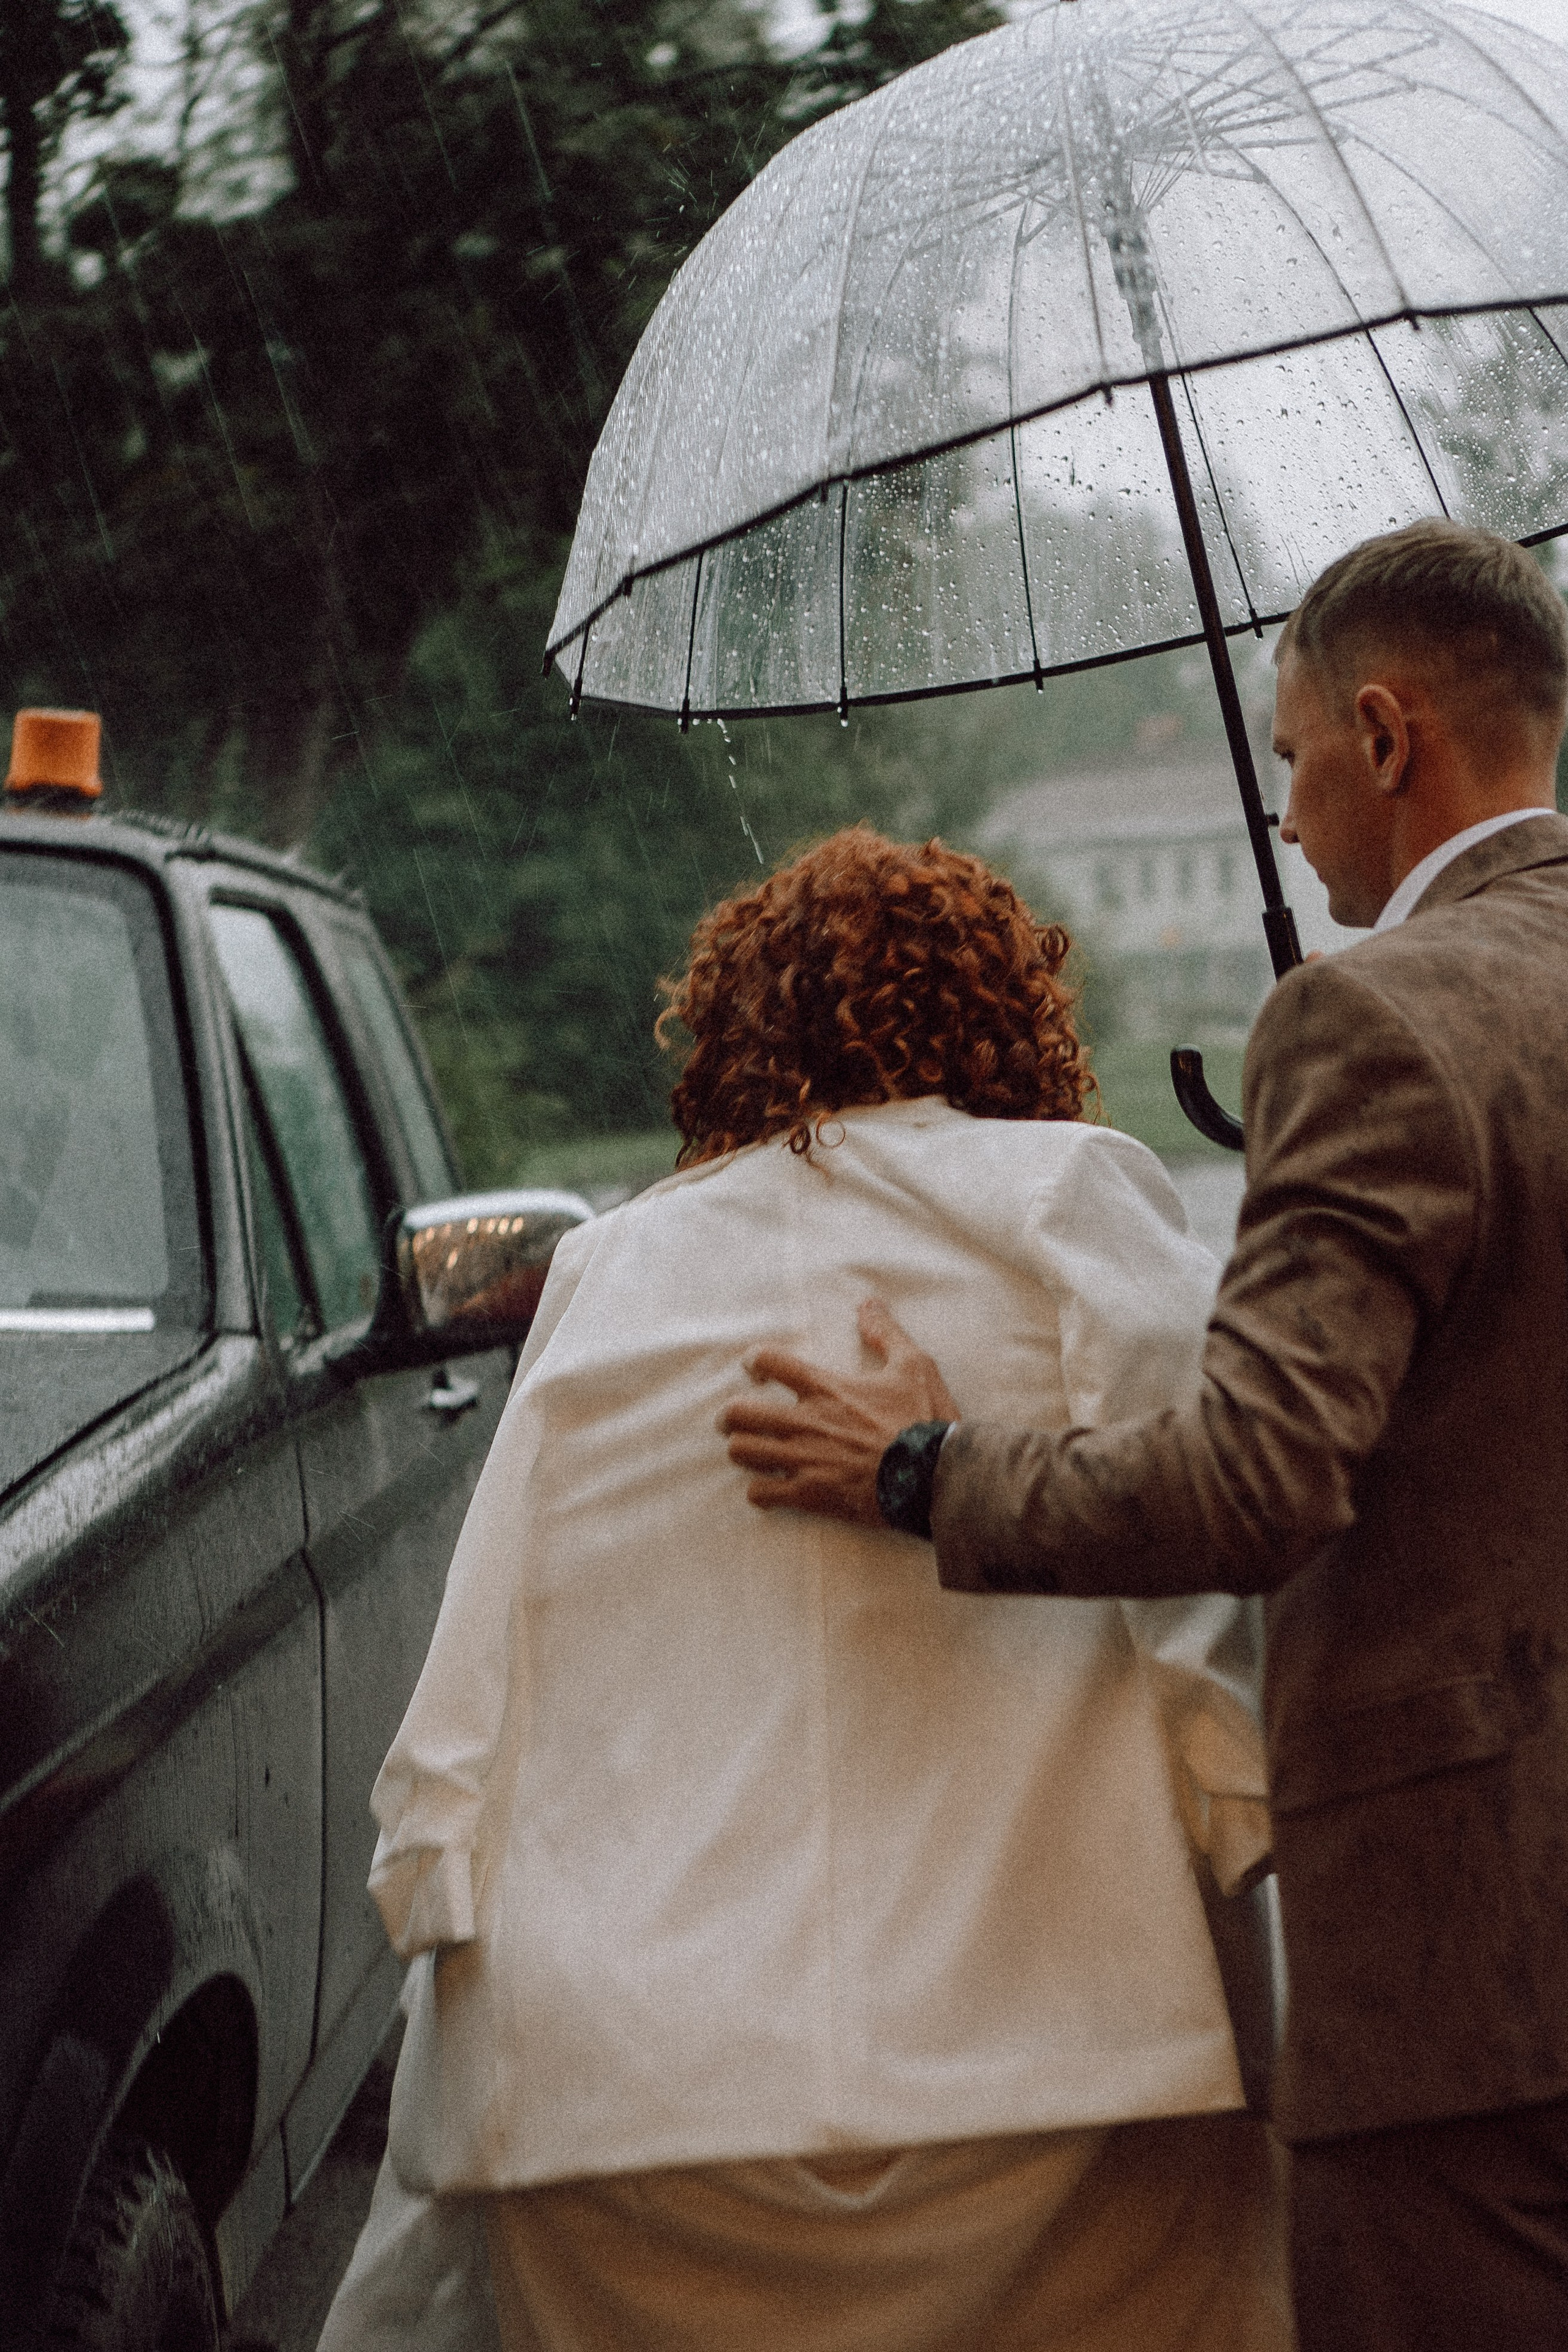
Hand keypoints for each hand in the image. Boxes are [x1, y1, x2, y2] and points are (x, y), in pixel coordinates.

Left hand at [719, 1298, 959, 1524]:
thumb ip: (886, 1333)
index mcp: (827, 1388)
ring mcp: (805, 1460)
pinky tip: (768, 1487)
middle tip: (733, 1418)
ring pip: (743, 1452)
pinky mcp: (811, 1494)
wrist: (935, 1478)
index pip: (770, 1361)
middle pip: (740, 1413)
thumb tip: (868, 1305)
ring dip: (742, 1449)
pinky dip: (759, 1490)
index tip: (755, 1368)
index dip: (754, 1360)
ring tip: (749, 1450)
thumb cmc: (925, 1421)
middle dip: (729, 1415)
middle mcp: (807, 1422)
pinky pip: (762, 1493)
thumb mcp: (915, 1366)